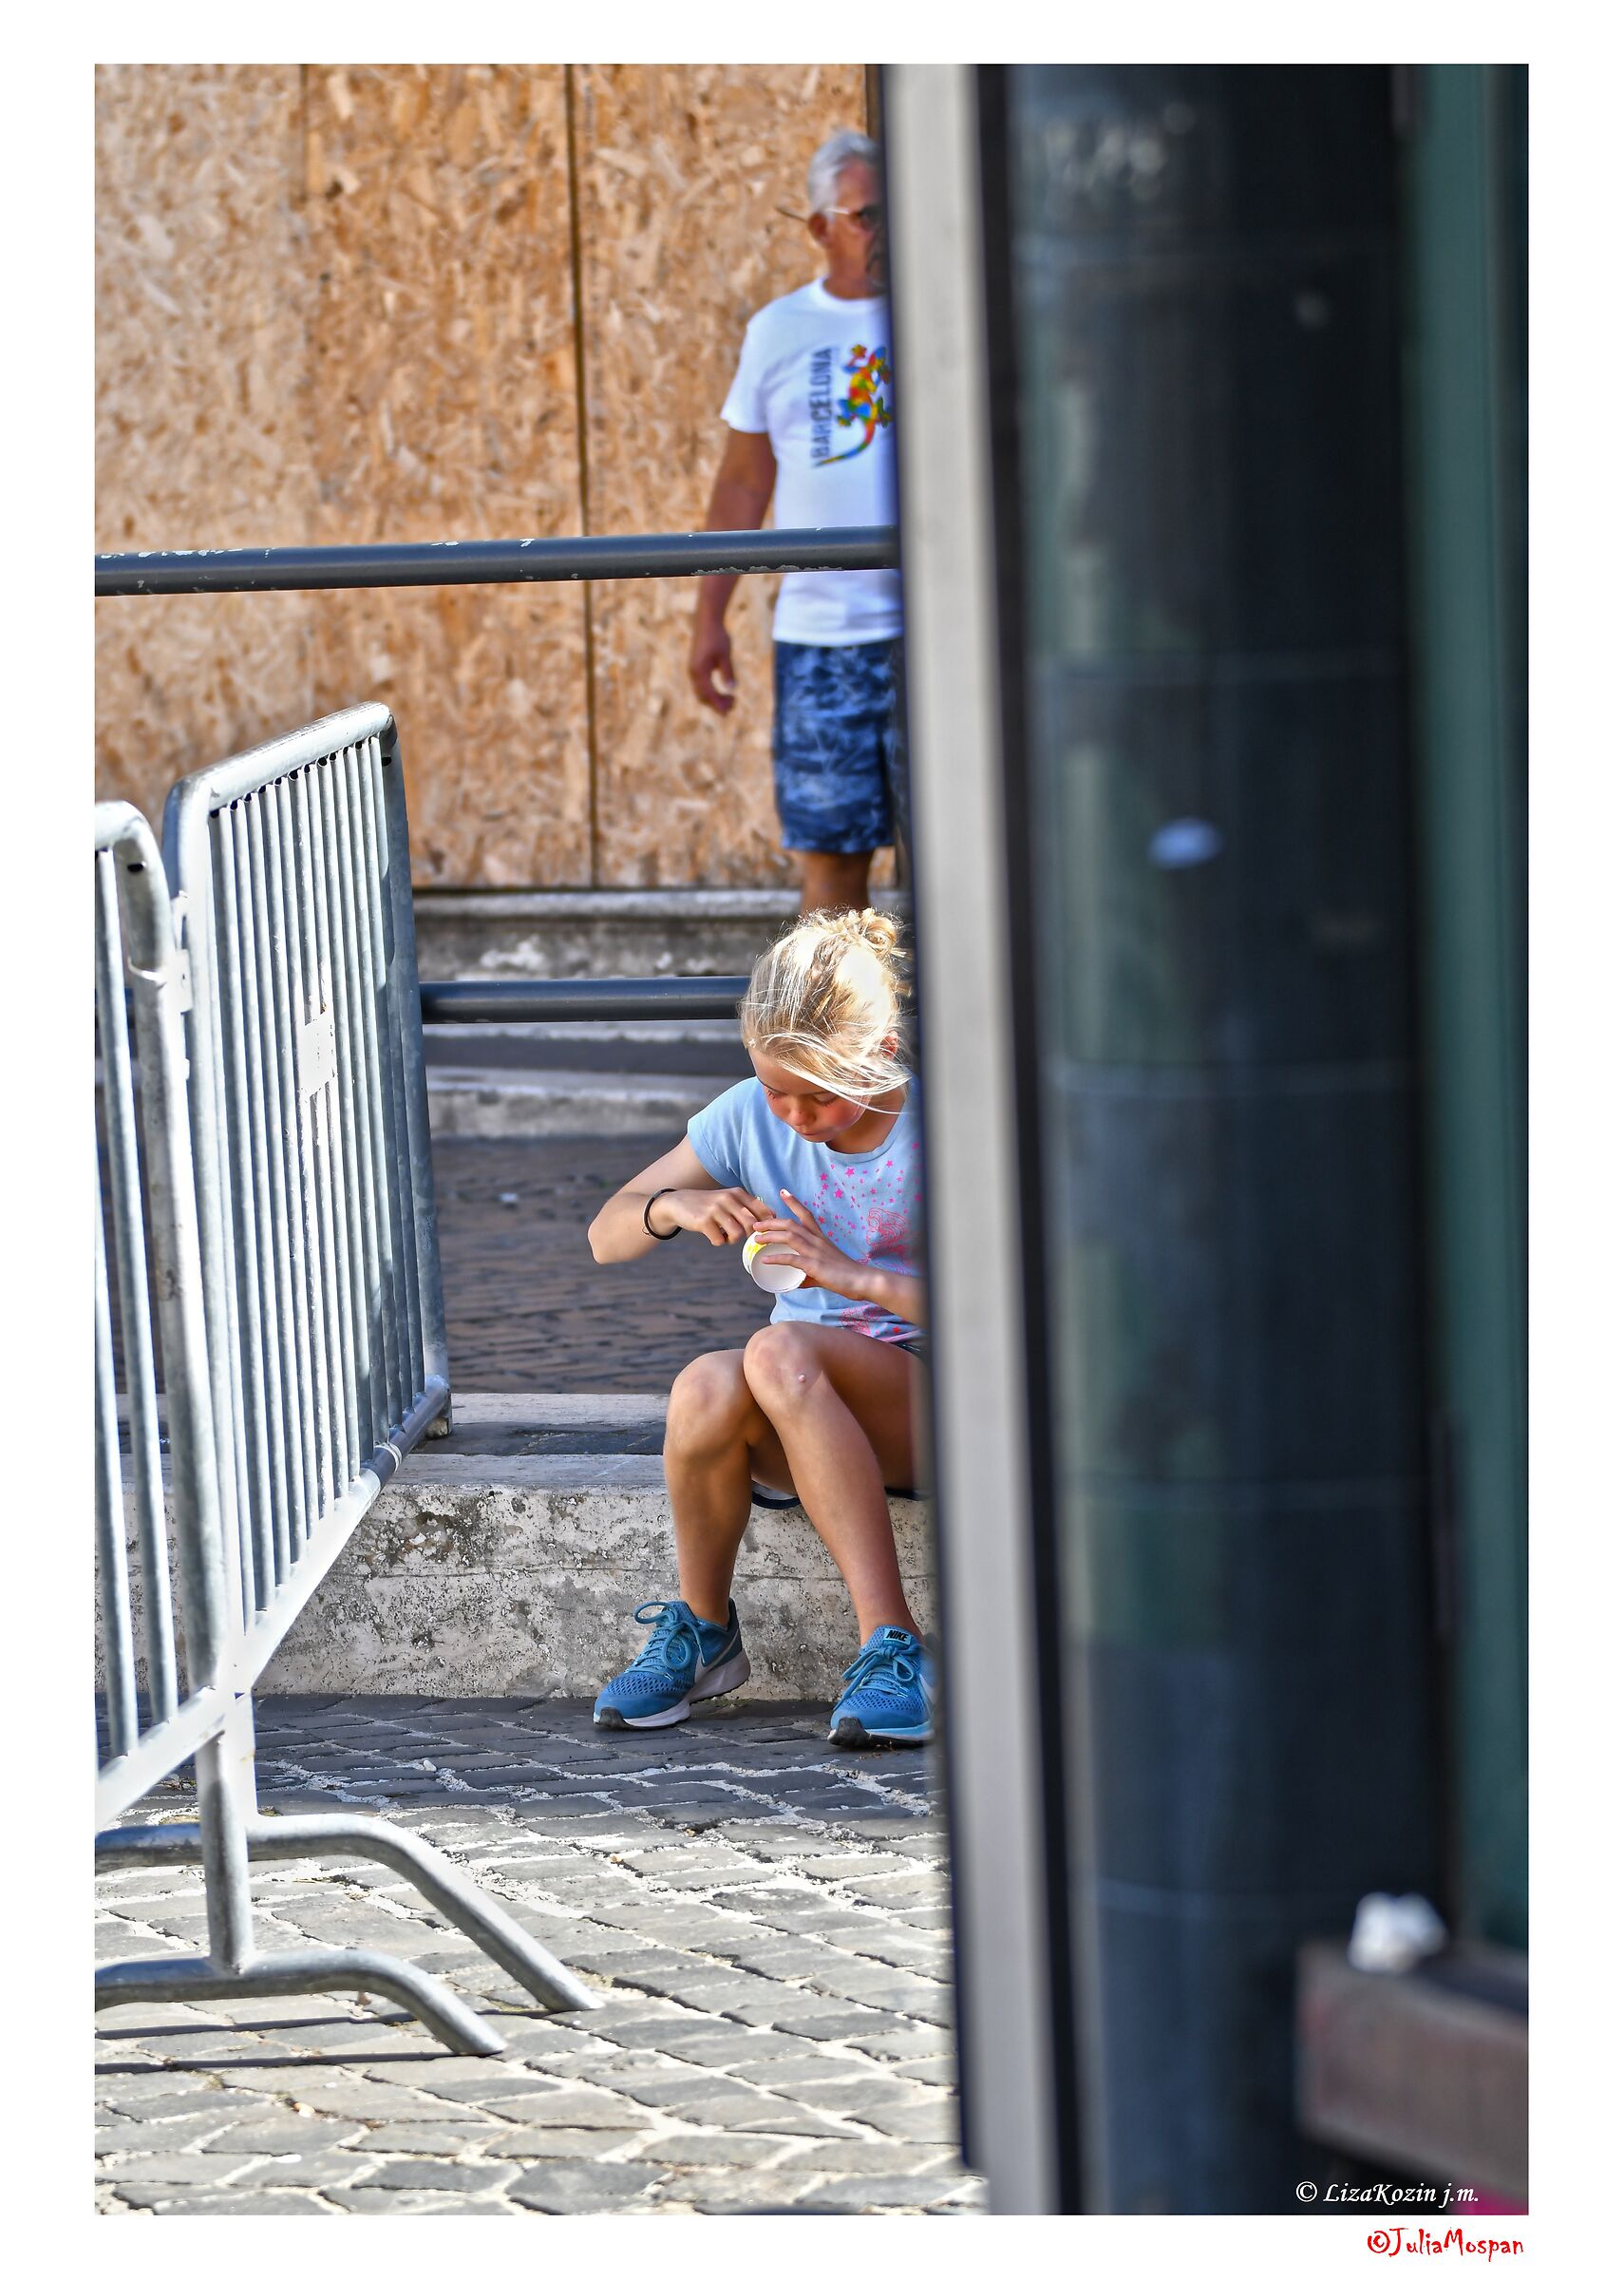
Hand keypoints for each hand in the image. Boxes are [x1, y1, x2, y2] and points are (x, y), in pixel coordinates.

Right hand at [657, 1187, 769, 1245]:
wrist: (678, 1203)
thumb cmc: (709, 1205)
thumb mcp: (729, 1200)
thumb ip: (748, 1207)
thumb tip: (773, 1216)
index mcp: (738, 1193)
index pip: (763, 1211)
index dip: (765, 1226)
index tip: (759, 1232)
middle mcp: (728, 1199)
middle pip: (752, 1225)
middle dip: (747, 1235)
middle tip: (739, 1235)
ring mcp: (715, 1209)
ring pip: (737, 1234)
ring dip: (732, 1240)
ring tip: (725, 1236)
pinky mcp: (703, 1221)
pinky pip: (719, 1240)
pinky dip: (717, 1242)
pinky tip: (712, 1235)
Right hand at [689, 623, 736, 713]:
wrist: (707, 622)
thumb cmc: (717, 636)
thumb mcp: (725, 654)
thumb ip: (727, 671)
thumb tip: (732, 688)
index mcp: (699, 671)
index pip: (709, 694)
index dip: (719, 704)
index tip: (729, 711)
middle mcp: (693, 673)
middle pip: (703, 697)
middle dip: (717, 704)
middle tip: (734, 705)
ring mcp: (693, 671)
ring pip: (701, 693)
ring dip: (714, 699)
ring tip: (731, 699)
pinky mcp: (696, 668)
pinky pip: (701, 686)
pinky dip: (711, 692)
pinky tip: (723, 691)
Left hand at [749, 1190, 864, 1295]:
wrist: (862, 1280)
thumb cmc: (845, 1275)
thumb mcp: (824, 1270)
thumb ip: (808, 1274)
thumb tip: (796, 1282)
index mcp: (820, 1238)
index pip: (806, 1215)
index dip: (793, 1202)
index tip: (783, 1191)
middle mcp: (817, 1241)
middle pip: (791, 1224)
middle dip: (771, 1222)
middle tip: (756, 1224)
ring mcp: (815, 1252)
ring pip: (789, 1237)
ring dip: (770, 1236)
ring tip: (756, 1239)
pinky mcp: (814, 1265)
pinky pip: (791, 1259)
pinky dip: (776, 1258)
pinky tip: (765, 1260)